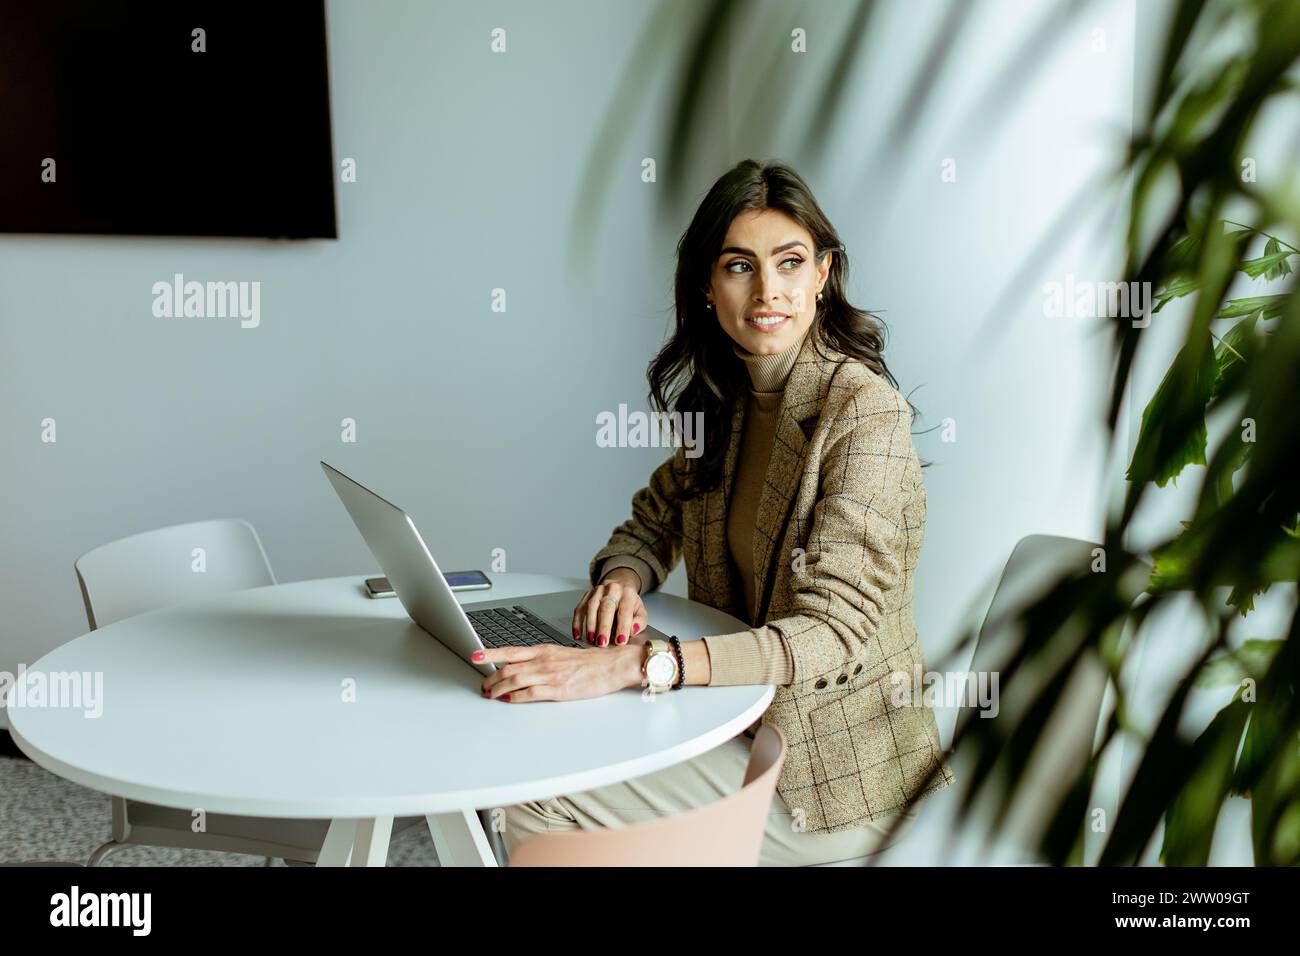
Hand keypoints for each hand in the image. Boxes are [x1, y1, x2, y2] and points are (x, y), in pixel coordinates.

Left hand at [474, 643, 642, 701]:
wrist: (611, 665)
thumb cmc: (589, 662)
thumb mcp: (561, 654)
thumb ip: (541, 660)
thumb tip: (521, 668)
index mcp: (544, 650)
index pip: (510, 651)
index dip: (490, 654)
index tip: (475, 655)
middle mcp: (544, 660)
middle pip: (508, 668)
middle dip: (491, 678)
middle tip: (483, 686)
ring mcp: (550, 675)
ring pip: (515, 680)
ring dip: (499, 689)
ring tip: (490, 695)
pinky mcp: (558, 689)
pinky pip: (531, 694)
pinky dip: (516, 697)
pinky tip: (509, 700)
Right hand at [573, 572, 647, 646]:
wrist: (619, 586)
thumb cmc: (629, 603)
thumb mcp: (640, 611)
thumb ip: (639, 621)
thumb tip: (633, 629)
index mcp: (627, 593)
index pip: (625, 610)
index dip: (623, 627)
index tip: (620, 641)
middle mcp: (612, 589)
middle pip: (606, 607)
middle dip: (604, 627)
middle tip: (602, 643)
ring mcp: (598, 591)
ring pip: (591, 607)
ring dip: (590, 625)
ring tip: (591, 639)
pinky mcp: (586, 595)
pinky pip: (579, 609)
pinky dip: (577, 623)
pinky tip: (578, 634)